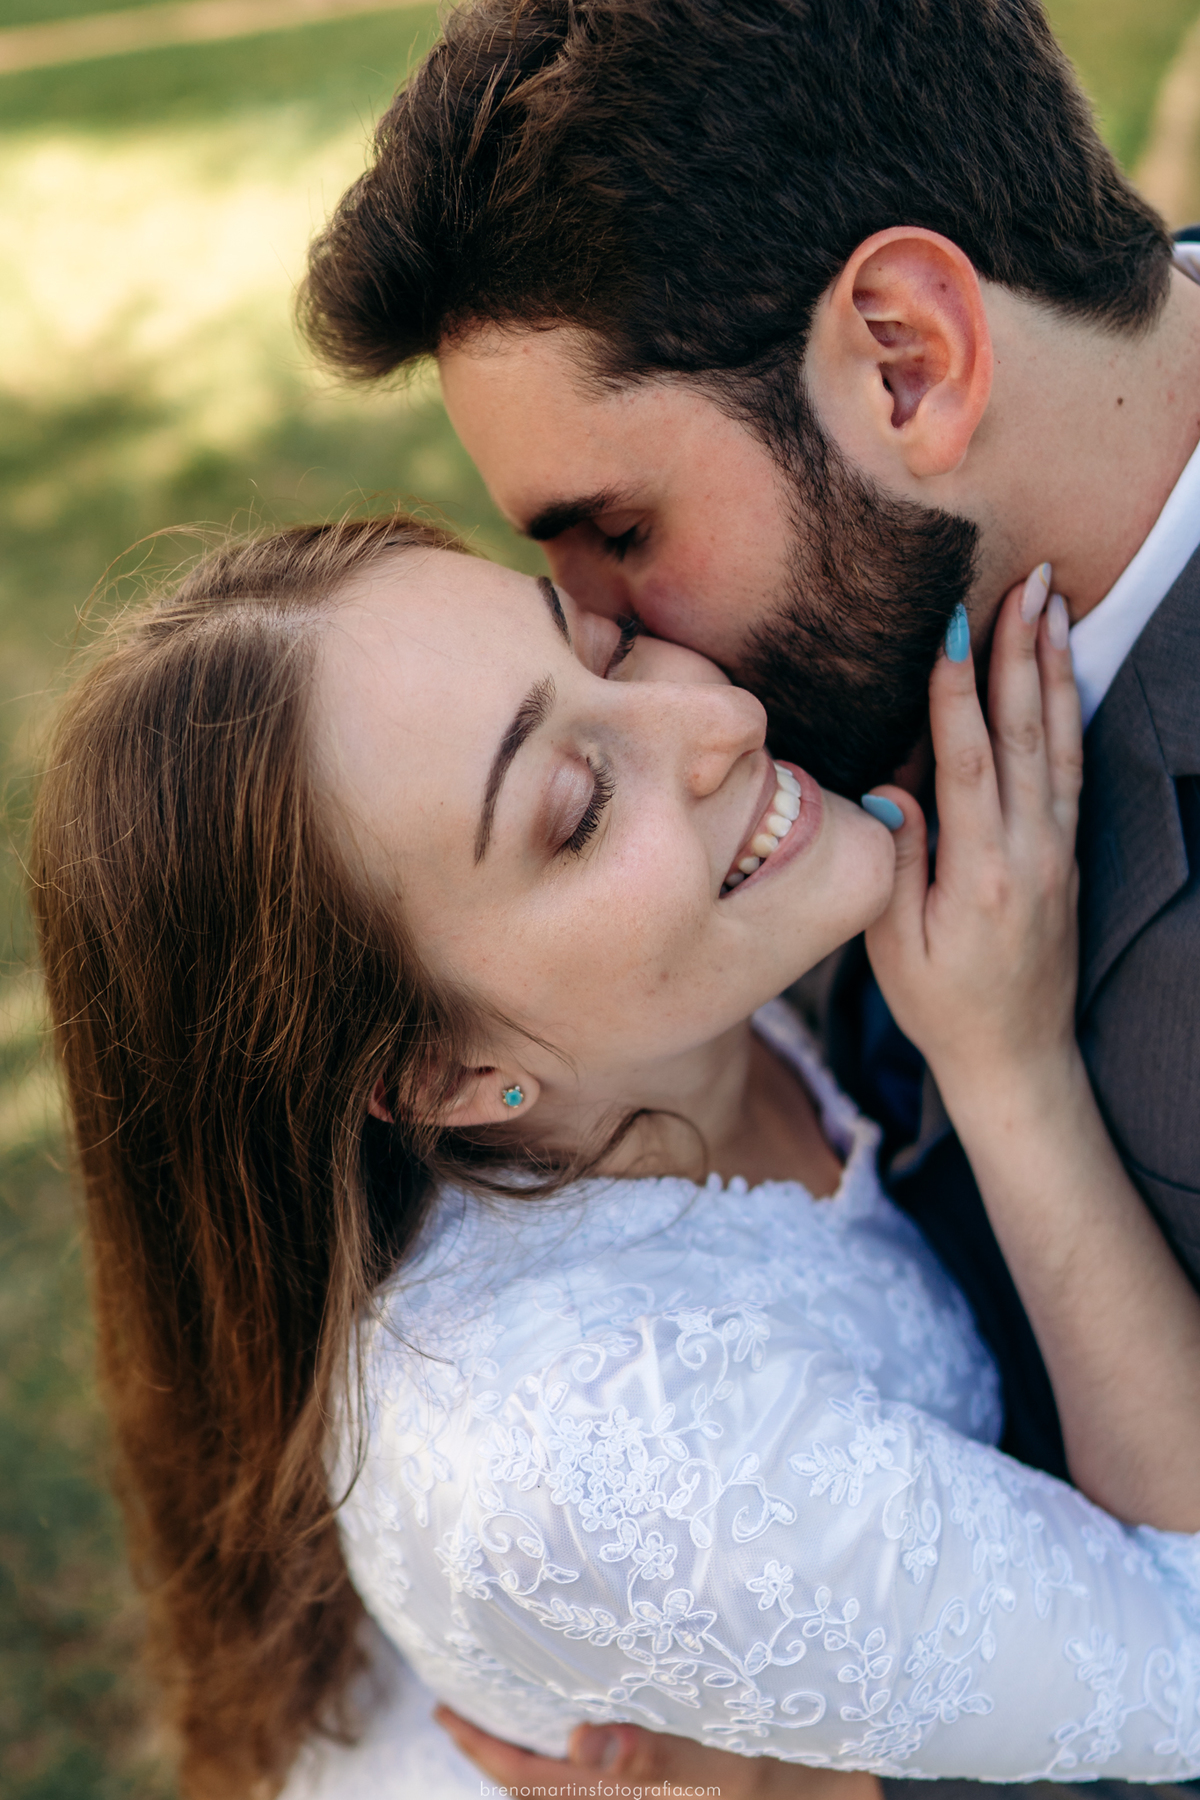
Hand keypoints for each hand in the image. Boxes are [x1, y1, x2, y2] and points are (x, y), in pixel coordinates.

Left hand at [435, 1705, 882, 1799]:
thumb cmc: (801, 1778)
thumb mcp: (736, 1764)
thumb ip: (657, 1757)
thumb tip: (576, 1742)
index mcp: (640, 1797)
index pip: (536, 1784)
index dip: (484, 1750)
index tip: (443, 1709)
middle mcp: (638, 1799)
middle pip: (548, 1784)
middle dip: (506, 1745)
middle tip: (468, 1690)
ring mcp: (662, 1793)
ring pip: (580, 1779)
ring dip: (546, 1745)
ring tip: (519, 1692)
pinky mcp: (686, 1783)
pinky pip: (616, 1774)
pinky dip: (590, 1745)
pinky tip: (590, 1708)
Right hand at [864, 569, 1082, 1120]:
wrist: (1018, 1057)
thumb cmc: (942, 1006)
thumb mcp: (894, 945)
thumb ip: (899, 860)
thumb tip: (893, 786)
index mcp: (980, 870)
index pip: (967, 759)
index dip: (957, 688)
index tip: (954, 624)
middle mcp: (1029, 849)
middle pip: (1025, 731)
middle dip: (1023, 650)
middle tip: (1027, 580)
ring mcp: (1056, 848)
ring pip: (1059, 740)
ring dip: (1055, 667)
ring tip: (1054, 604)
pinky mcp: (1066, 852)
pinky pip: (1072, 767)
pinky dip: (1068, 711)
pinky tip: (1063, 673)